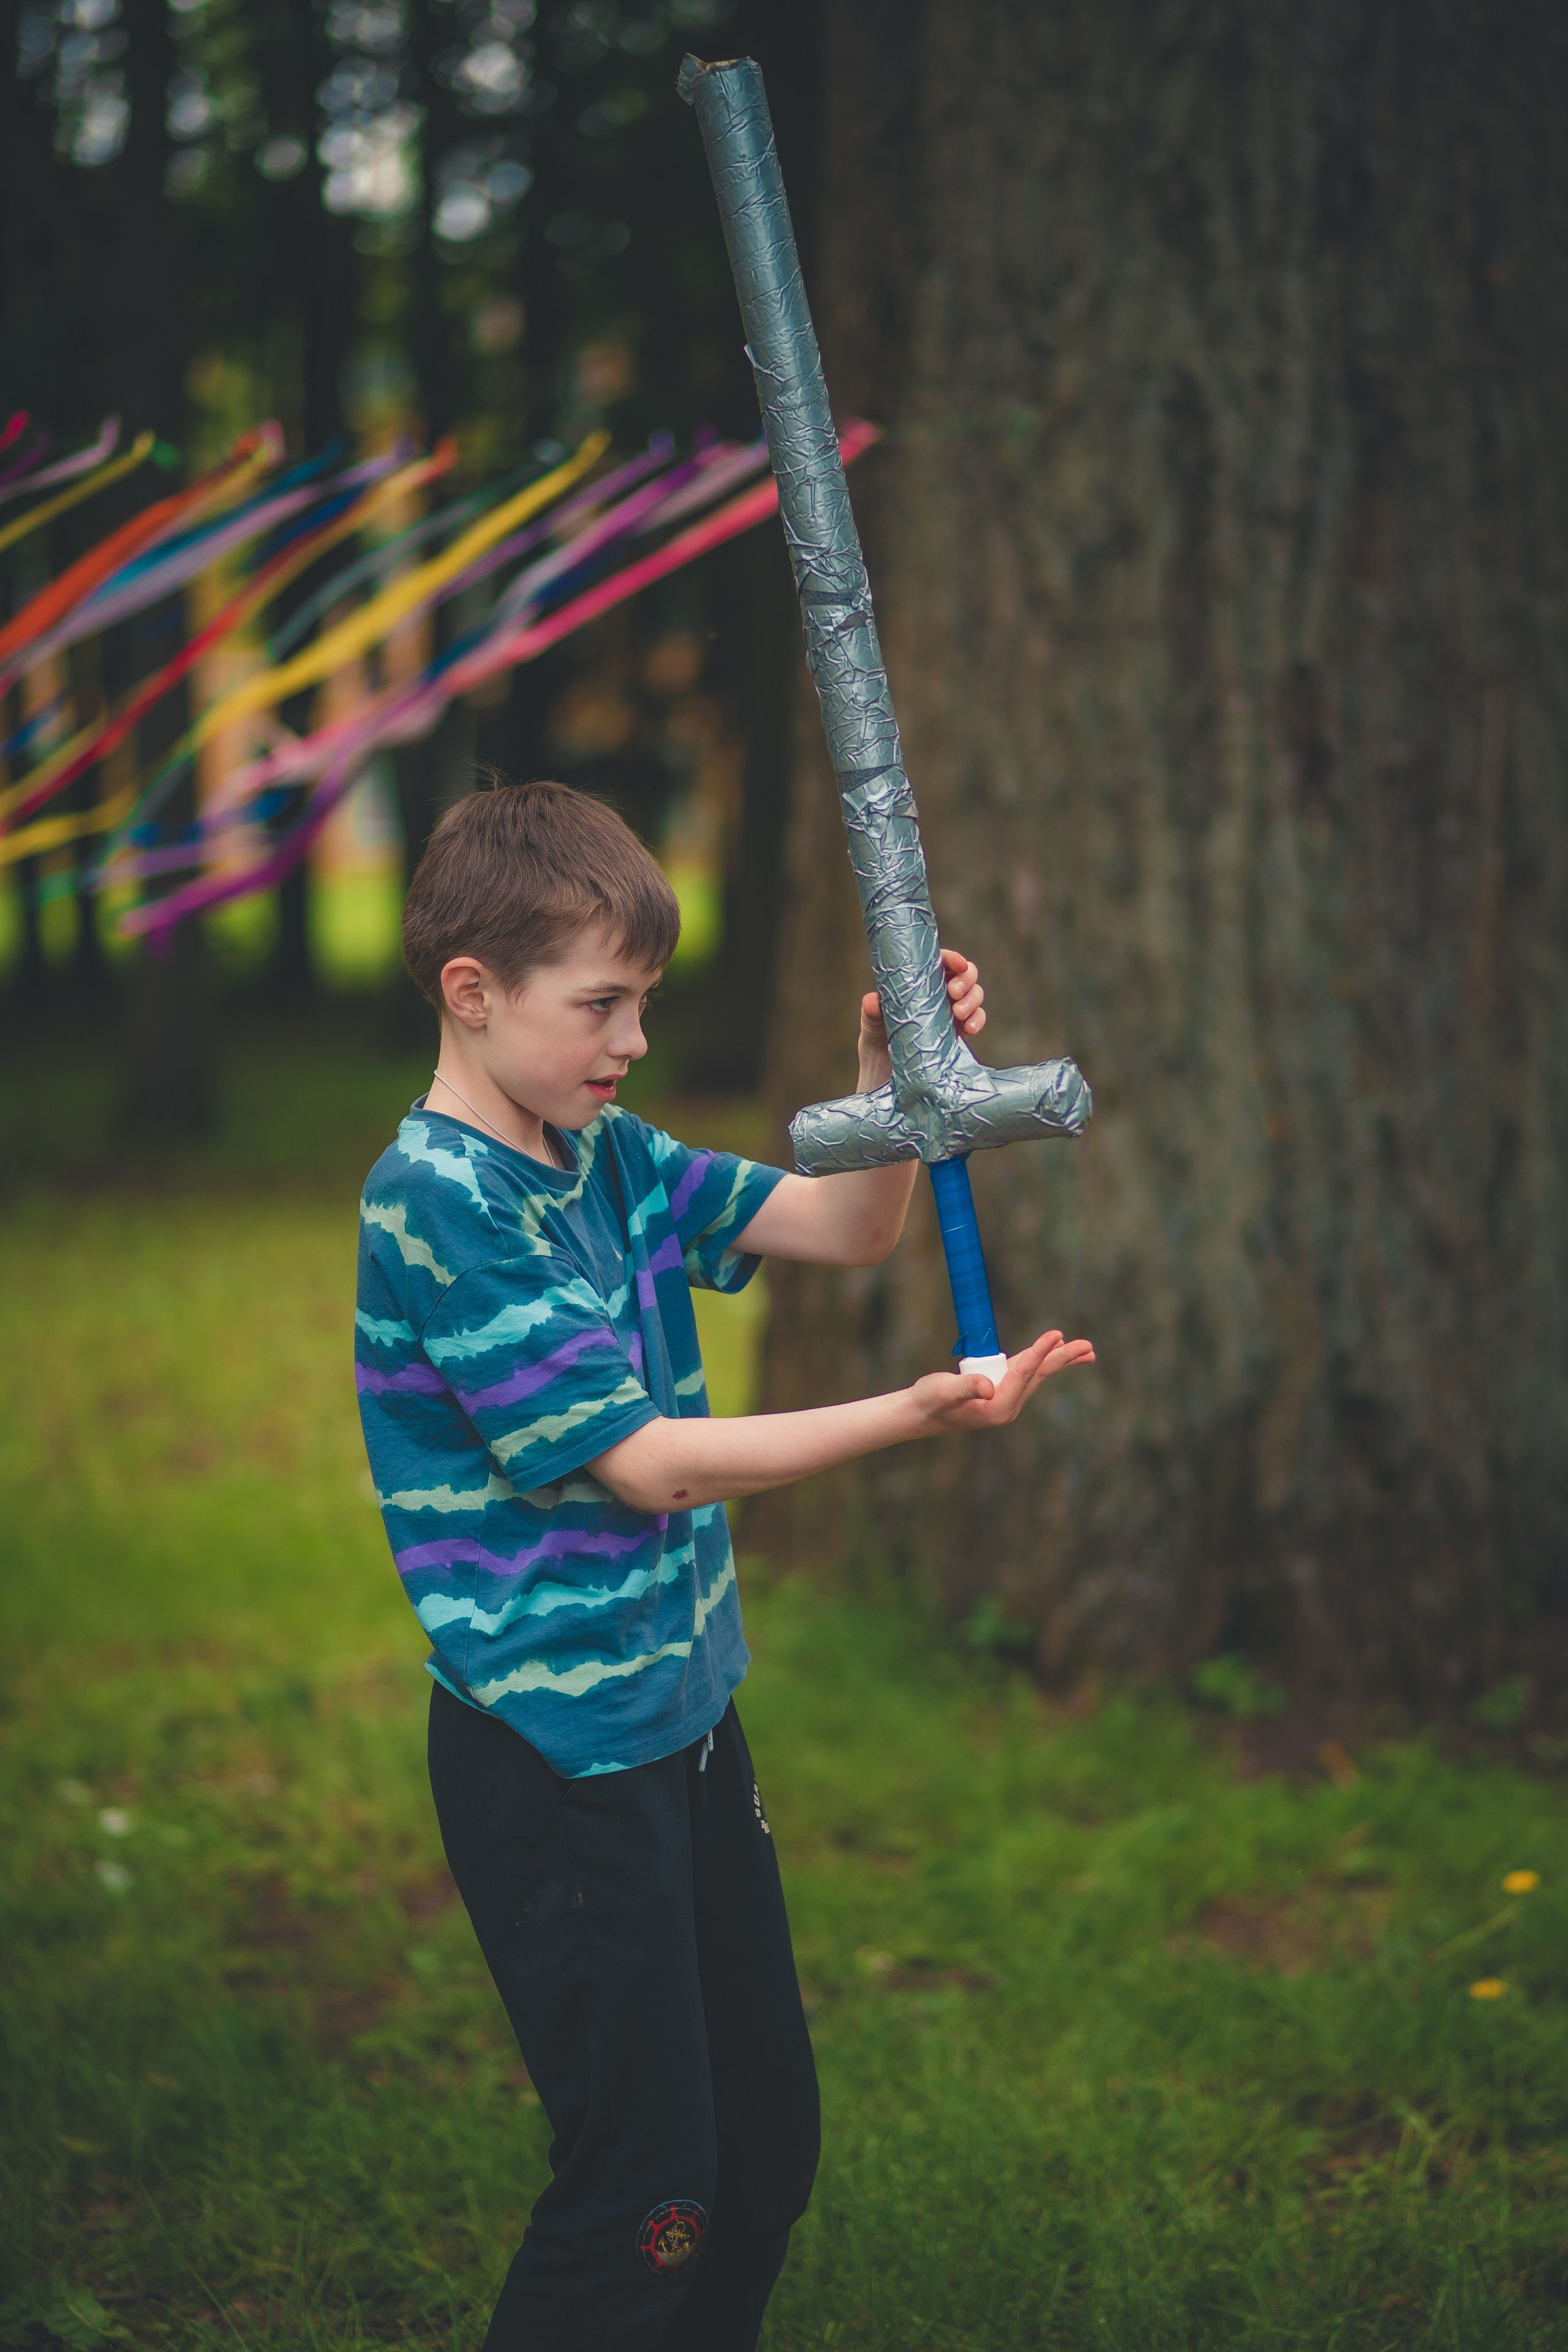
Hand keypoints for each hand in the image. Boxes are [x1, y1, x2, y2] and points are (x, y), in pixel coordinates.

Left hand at [859, 947, 985, 1081]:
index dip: (953, 959)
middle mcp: (938, 993)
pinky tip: (969, 1029)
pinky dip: (978, 1020)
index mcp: (920, 982)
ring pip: (974, 995)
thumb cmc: (877, 1041)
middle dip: (966, 979)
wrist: (886, 1075)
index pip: (940, 962)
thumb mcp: (872, 1025)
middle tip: (953, 993)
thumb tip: (872, 1000)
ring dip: (972, 1001)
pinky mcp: (959, 1032)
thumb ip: (872, 1011)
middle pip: (965, 974)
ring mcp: (951, 1012)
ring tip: (959, 1014)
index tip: (957, 964)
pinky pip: (976, 1019)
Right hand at [908, 1329, 1095, 1432]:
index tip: (1056, 1334)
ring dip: (1060, 1360)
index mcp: (999, 1408)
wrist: (919, 1412)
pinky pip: (1027, 1372)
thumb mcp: (943, 1392)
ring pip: (1037, 1374)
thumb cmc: (929, 1402)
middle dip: (1063, 1360)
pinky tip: (1054, 1351)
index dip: (1040, 1352)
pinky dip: (1043, 1360)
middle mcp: (1008, 1406)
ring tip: (1086, 1351)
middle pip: (1039, 1376)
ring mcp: (1006, 1399)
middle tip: (1089, 1348)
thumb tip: (987, 1388)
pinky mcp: (1001, 1389)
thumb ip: (965, 1388)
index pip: (1024, 1375)